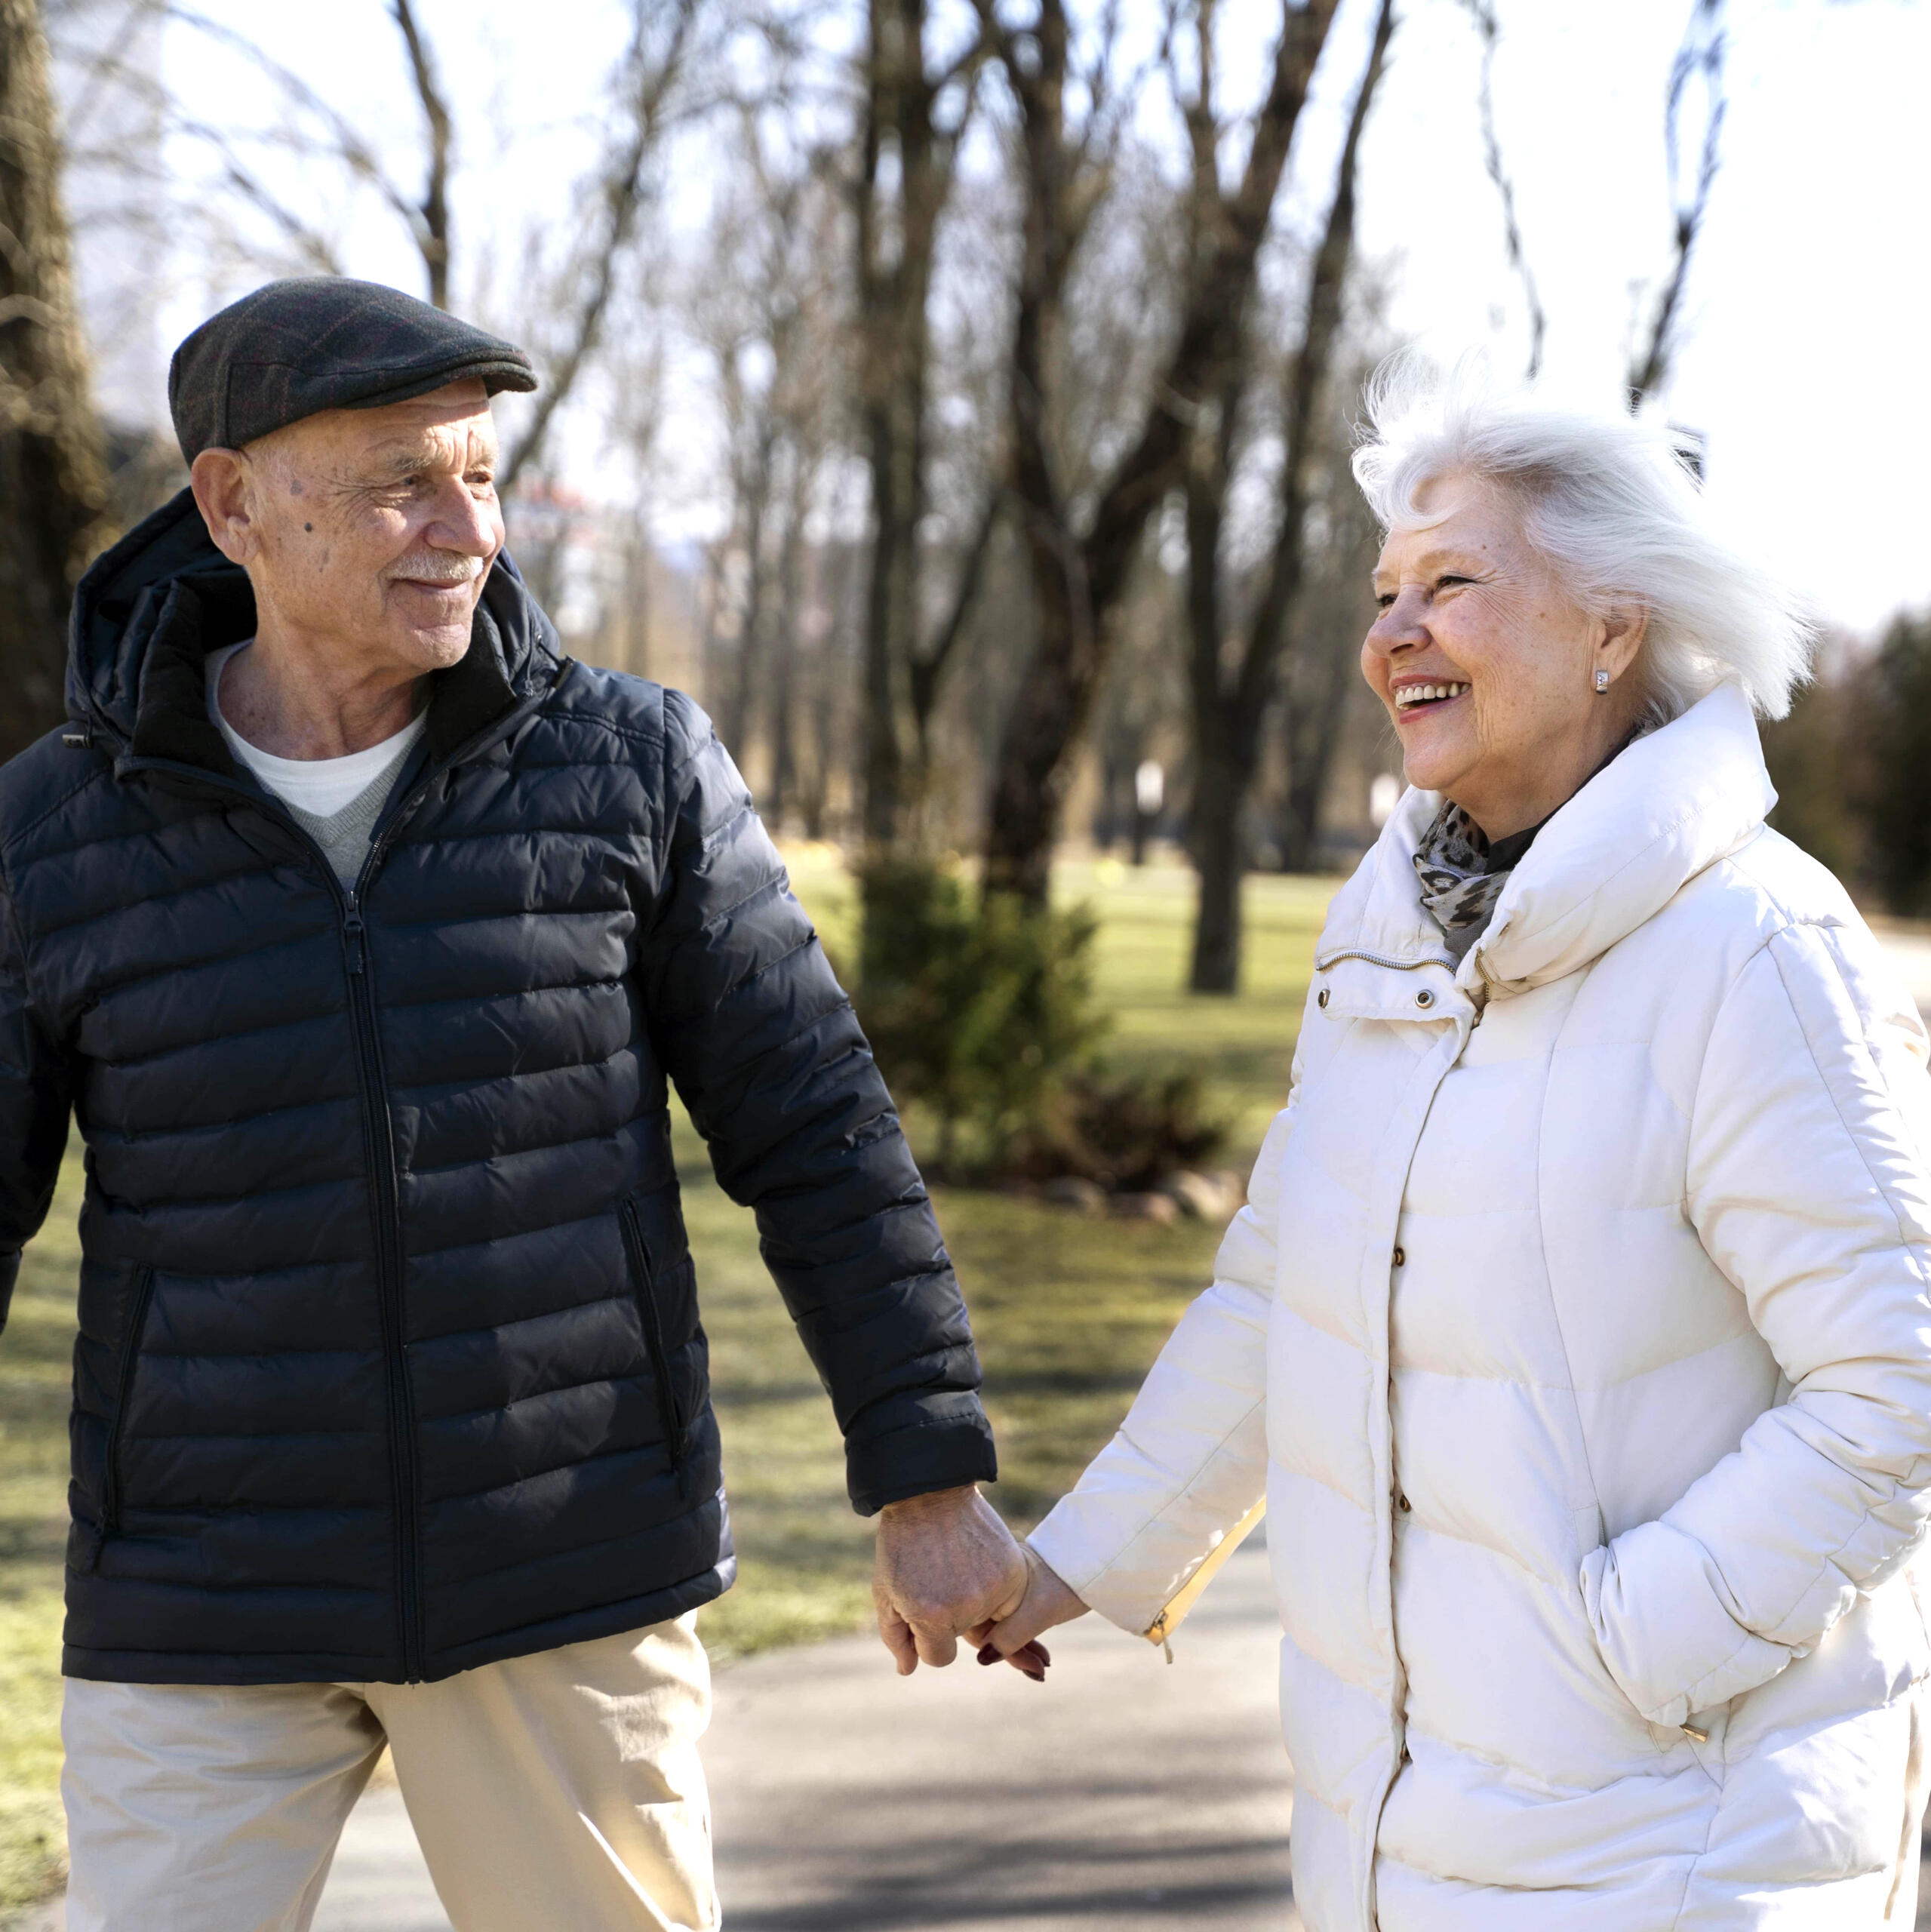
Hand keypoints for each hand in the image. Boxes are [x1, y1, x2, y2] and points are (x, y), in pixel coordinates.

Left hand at [872, 1485, 1027, 1675]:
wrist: (930, 1493)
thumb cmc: (901, 1544)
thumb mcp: (886, 1593)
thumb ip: (896, 1638)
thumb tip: (908, 1670)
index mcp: (931, 1617)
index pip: (938, 1658)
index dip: (926, 1635)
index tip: (921, 1606)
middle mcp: (967, 1608)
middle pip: (964, 1636)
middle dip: (949, 1616)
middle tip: (938, 1578)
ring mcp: (994, 1589)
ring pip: (988, 1619)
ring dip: (974, 1602)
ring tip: (956, 1567)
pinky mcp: (1014, 1571)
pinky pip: (1009, 1600)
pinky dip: (995, 1588)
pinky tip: (976, 1562)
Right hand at [972, 1544, 1088, 1673]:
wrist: (1096, 1561)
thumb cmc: (1065, 1583)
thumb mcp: (1037, 1614)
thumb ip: (1009, 1637)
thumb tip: (981, 1660)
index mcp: (986, 1576)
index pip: (974, 1620)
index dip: (993, 1648)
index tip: (1023, 1666)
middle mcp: (991, 1578)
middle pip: (986, 1625)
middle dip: (1010, 1652)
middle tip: (1038, 1672)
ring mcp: (1004, 1584)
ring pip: (1000, 1625)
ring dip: (1020, 1650)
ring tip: (1043, 1669)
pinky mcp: (1019, 1591)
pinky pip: (1012, 1621)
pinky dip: (1025, 1640)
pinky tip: (1042, 1658)